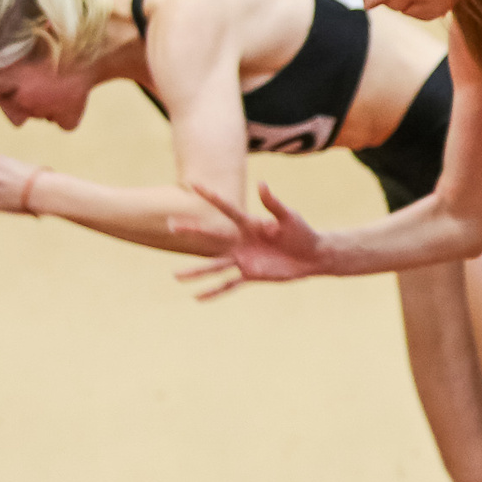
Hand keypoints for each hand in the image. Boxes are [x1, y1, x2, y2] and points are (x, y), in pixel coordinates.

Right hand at [173, 182, 328, 299]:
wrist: (312, 255)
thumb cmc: (301, 232)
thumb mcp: (288, 217)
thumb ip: (273, 203)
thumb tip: (262, 184)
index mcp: (249, 224)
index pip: (226, 208)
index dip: (211, 196)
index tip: (193, 184)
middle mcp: (242, 241)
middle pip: (212, 236)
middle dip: (192, 231)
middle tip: (169, 224)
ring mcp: (244, 258)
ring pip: (215, 266)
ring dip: (196, 272)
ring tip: (176, 276)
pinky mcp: (251, 274)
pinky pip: (229, 284)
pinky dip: (215, 292)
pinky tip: (198, 298)